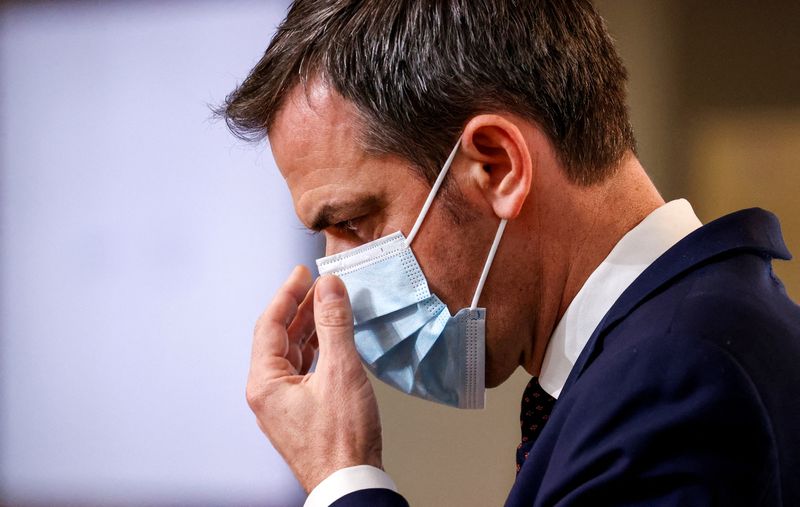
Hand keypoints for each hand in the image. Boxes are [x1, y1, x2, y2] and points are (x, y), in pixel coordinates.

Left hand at [246, 266, 382, 491]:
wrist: (349, 483)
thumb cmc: (342, 439)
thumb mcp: (341, 373)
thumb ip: (334, 325)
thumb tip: (330, 287)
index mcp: (265, 383)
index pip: (270, 325)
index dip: (287, 294)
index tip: (302, 273)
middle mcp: (266, 393)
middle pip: (278, 338)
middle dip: (298, 308)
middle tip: (317, 285)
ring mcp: (281, 405)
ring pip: (291, 355)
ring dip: (308, 329)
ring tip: (327, 306)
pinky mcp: (298, 413)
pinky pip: (301, 371)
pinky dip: (315, 350)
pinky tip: (330, 340)